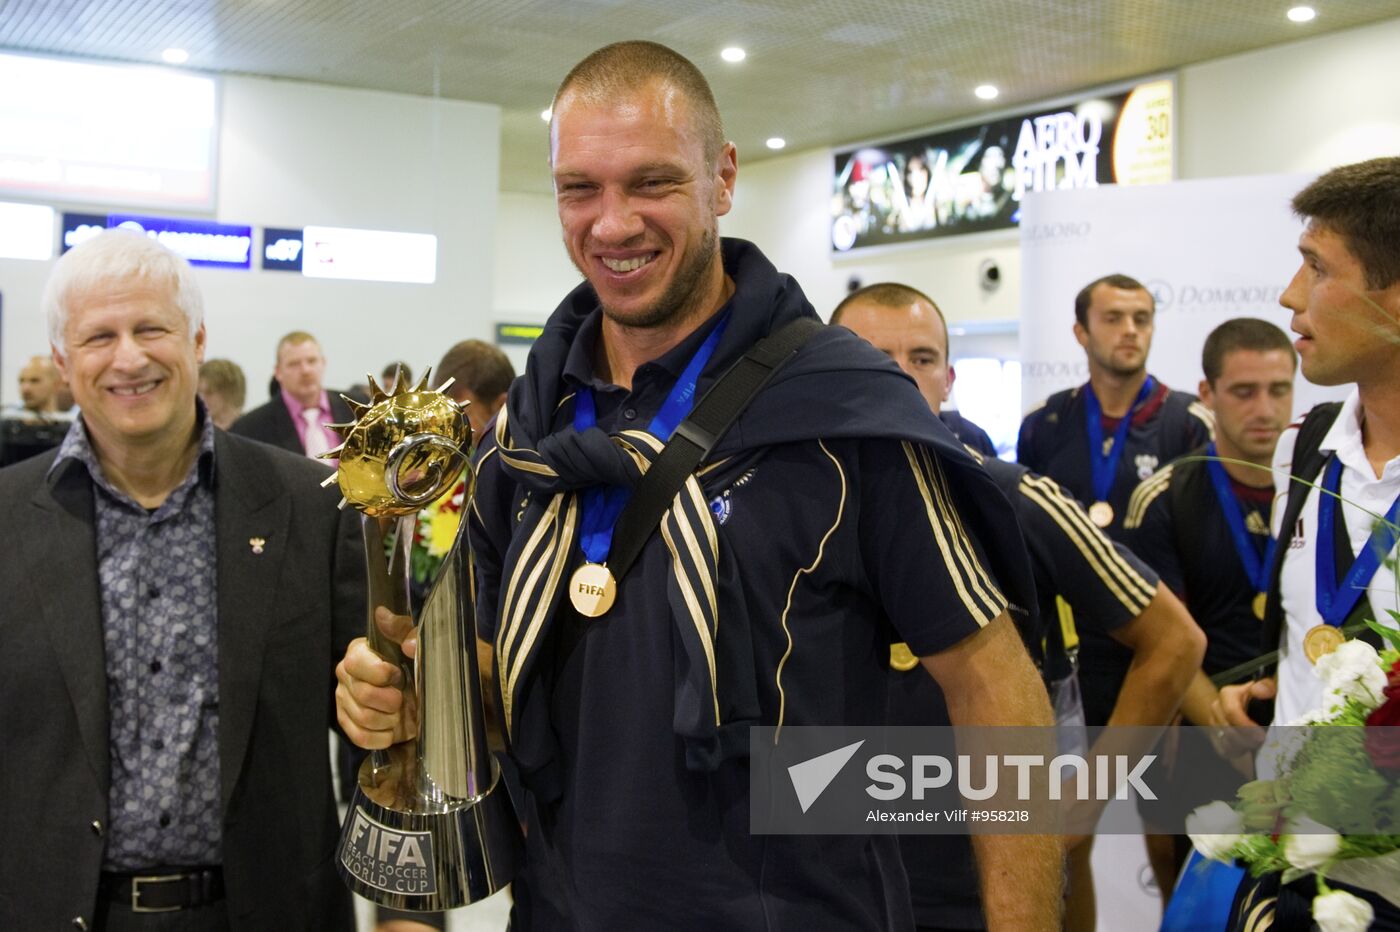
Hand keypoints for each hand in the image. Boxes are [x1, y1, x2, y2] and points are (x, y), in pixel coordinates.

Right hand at [335, 607, 418, 749]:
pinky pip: (359, 736)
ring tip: (399, 713)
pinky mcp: (348, 723)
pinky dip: (381, 737)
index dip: (378, 673)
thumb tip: (383, 615)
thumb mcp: (421, 646)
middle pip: (360, 693)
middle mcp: (346, 674)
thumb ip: (406, 631)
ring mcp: (344, 700)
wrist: (426, 699)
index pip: (355, 662)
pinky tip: (392, 729)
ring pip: (361, 717)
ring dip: (388, 720)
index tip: (396, 675)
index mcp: (360, 651)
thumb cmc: (421, 669)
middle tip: (402, 698)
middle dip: (389, 701)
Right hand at [1208, 678, 1273, 758]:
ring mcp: (1212, 722)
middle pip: (1228, 730)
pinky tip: (1247, 748)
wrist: (1244, 703)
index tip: (1261, 736)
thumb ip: (1266, 687)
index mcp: (1227, 694)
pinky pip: (1223, 750)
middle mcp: (1216, 707)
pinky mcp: (1213, 736)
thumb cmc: (1260, 696)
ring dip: (1242, 747)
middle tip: (1261, 743)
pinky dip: (1236, 752)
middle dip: (1246, 740)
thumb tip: (1261, 691)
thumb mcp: (1266, 687)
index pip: (1231, 712)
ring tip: (1256, 745)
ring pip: (1225, 742)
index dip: (1246, 727)